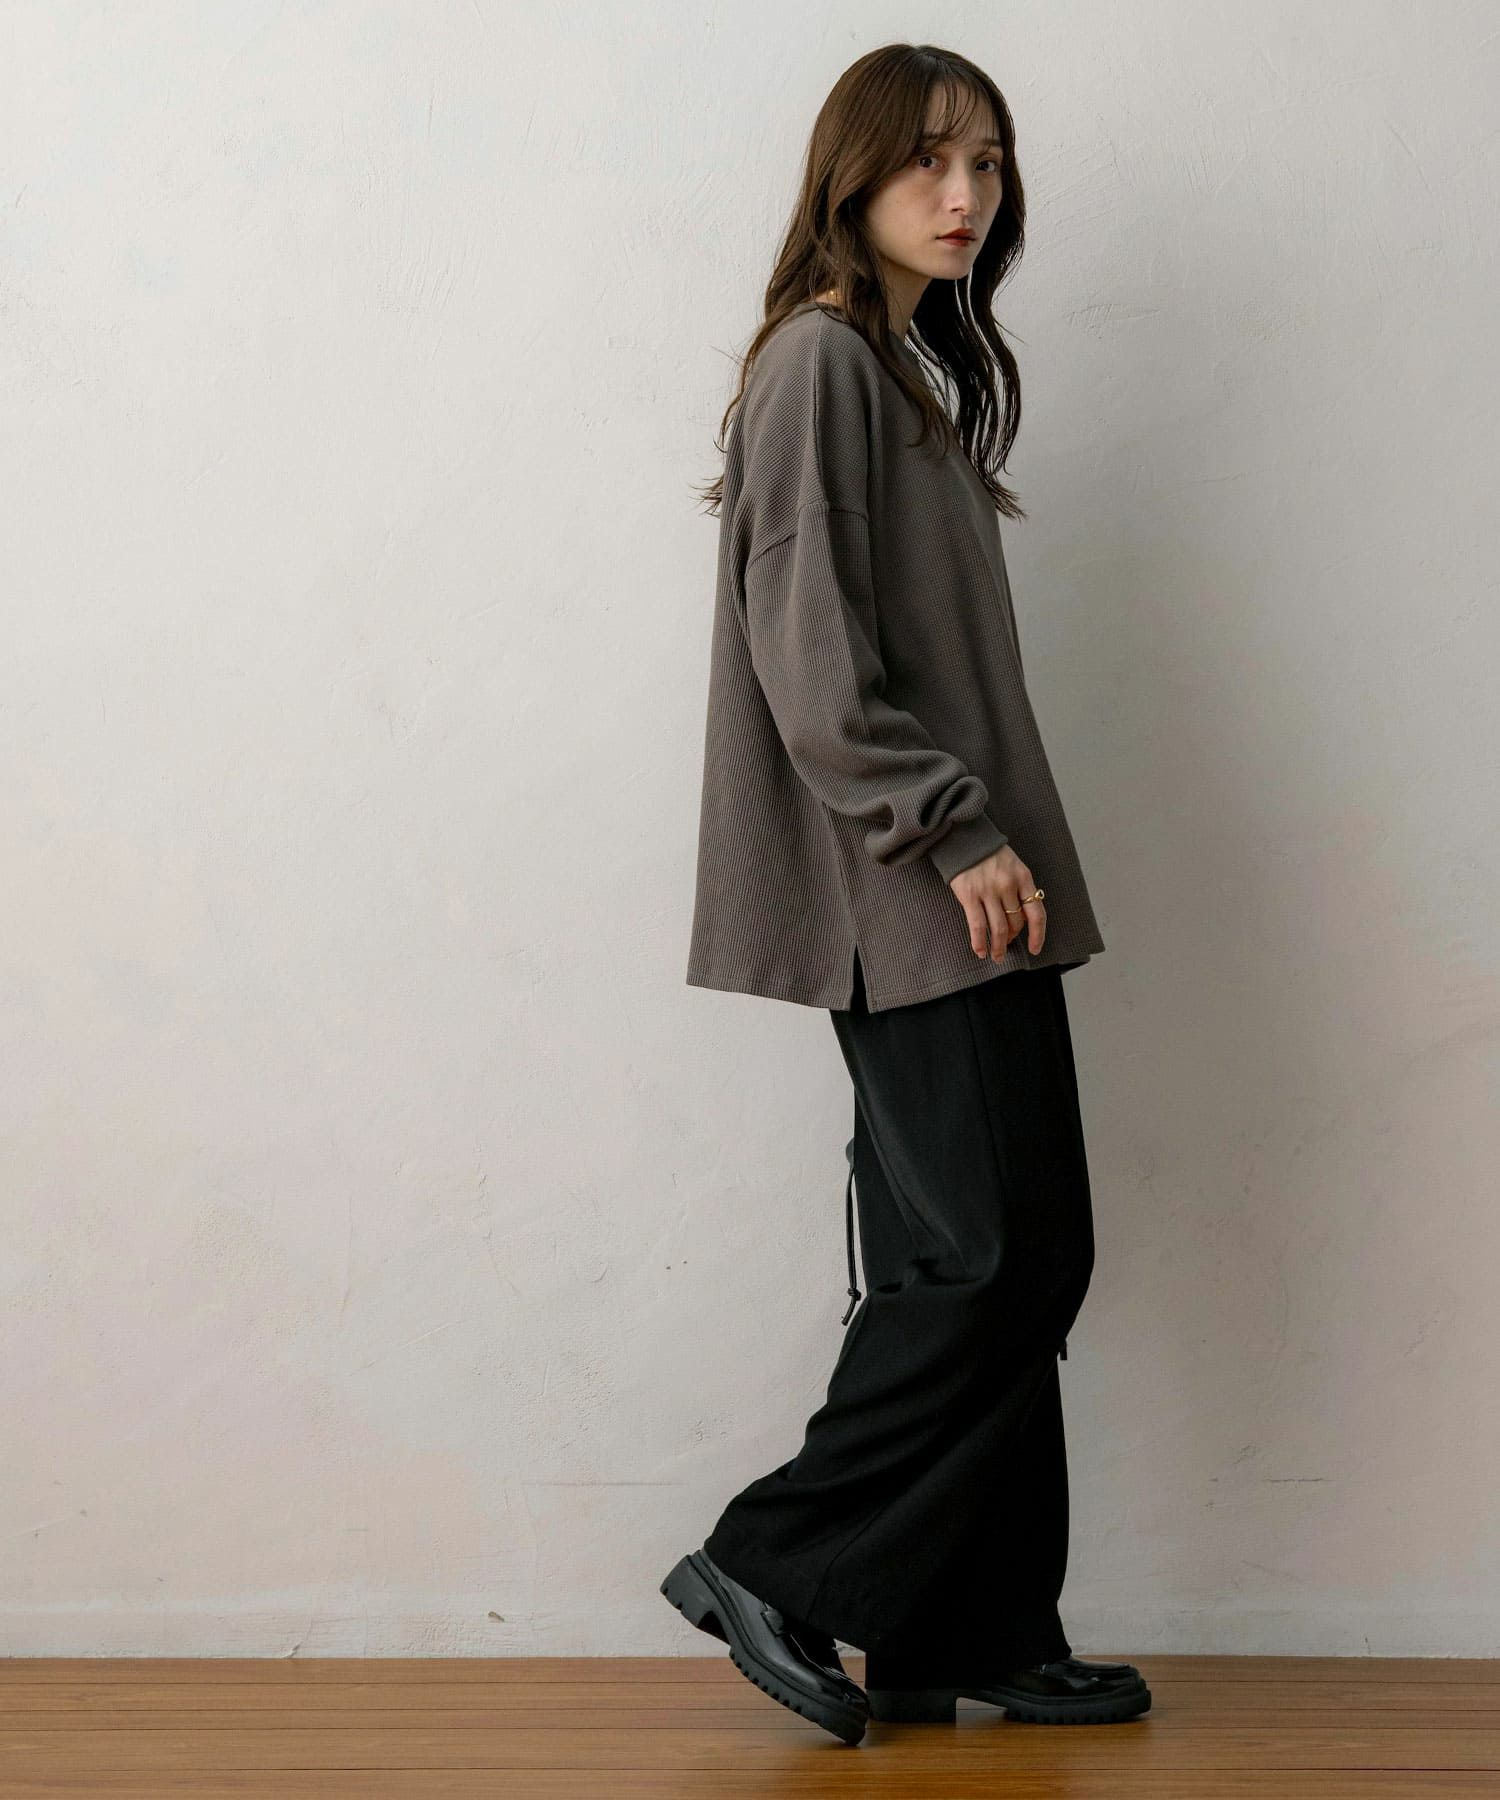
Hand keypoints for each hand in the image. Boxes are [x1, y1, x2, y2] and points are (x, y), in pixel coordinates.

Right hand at [947, 844, 1045, 960]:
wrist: (963, 837)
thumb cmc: (989, 854)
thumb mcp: (1013, 865)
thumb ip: (1020, 889)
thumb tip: (1023, 919)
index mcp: (1023, 877)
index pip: (1037, 913)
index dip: (1038, 935)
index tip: (1035, 949)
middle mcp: (1008, 885)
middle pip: (1016, 923)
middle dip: (1013, 939)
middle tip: (1007, 946)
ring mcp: (988, 891)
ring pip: (999, 929)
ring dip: (998, 947)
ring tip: (996, 956)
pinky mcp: (970, 895)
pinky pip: (978, 926)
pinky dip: (980, 942)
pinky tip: (980, 951)